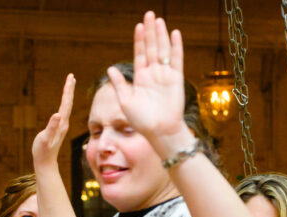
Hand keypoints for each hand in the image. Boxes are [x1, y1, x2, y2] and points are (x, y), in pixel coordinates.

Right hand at [32, 74, 74, 170]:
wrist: (46, 163)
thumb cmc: (43, 151)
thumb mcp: (45, 139)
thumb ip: (51, 127)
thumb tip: (57, 114)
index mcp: (62, 123)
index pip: (66, 102)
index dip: (68, 89)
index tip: (71, 77)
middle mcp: (64, 123)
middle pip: (68, 102)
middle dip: (69, 89)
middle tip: (71, 77)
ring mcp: (62, 126)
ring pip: (67, 107)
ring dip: (68, 95)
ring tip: (69, 86)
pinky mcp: (58, 129)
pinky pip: (63, 112)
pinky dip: (64, 104)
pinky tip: (63, 103)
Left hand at [106, 12, 189, 151]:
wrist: (159, 131)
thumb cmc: (141, 120)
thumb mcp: (125, 102)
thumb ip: (119, 85)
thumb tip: (110, 69)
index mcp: (140, 78)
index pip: (139, 54)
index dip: (138, 40)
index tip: (138, 26)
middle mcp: (153, 74)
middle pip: (151, 48)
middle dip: (149, 32)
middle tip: (149, 14)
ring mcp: (165, 75)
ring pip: (162, 50)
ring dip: (161, 35)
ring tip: (158, 20)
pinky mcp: (176, 78)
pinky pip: (176, 59)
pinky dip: (175, 46)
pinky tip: (174, 33)